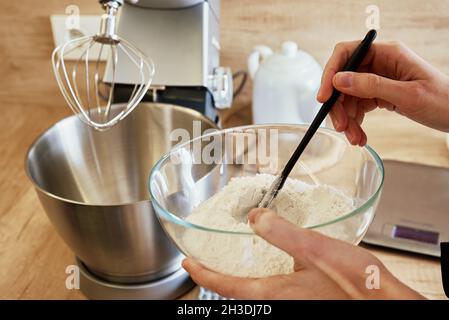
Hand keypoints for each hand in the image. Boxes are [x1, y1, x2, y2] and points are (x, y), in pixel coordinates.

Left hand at [182, 208, 423, 298]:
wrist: (384, 304)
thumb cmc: (358, 285)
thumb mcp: (316, 250)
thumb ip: (282, 233)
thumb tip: (256, 217)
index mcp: (276, 293)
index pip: (226, 286)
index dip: (203, 273)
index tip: (188, 263)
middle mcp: (280, 304)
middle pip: (237, 294)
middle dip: (218, 278)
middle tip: (206, 262)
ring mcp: (291, 305)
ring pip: (253, 295)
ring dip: (238, 280)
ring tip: (231, 261)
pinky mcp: (303, 302)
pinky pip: (271, 293)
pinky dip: (259, 280)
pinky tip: (269, 266)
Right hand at [317, 41, 448, 145]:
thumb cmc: (443, 100)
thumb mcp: (406, 94)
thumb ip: (371, 85)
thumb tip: (339, 80)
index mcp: (387, 53)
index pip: (346, 53)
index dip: (330, 73)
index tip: (323, 97)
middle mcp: (380, 63)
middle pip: (344, 80)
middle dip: (339, 106)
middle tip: (341, 127)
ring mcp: (379, 78)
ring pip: (349, 96)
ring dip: (348, 119)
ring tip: (354, 138)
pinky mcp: (380, 93)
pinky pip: (359, 106)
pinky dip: (356, 122)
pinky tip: (359, 135)